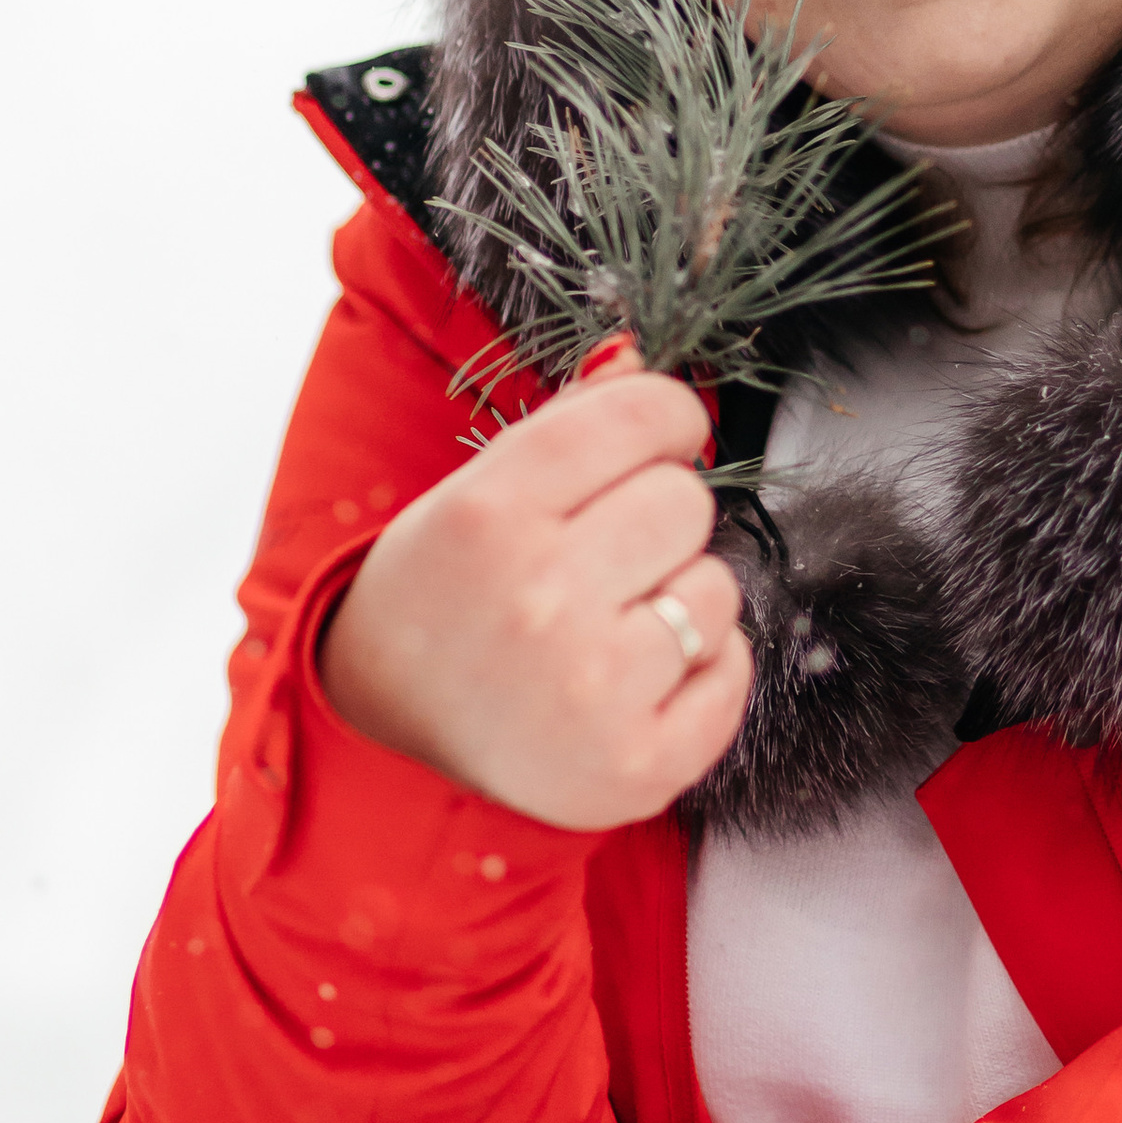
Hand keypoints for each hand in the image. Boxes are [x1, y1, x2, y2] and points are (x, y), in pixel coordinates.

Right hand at [317, 345, 752, 826]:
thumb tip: (642, 357)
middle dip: (658, 518)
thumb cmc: (443, 594)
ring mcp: (592, 690)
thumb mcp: (476, 490)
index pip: (644, 416)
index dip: (668, 419)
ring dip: (678, 596)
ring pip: (717, 587)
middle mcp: (540, 599)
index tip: (658, 439)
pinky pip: (731, 670)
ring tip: (609, 623)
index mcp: (490, 515)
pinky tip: (633, 678)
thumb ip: (568, 422)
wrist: (390, 725)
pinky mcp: (637, 765)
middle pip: (687, 500)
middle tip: (605, 554)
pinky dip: (699, 670)